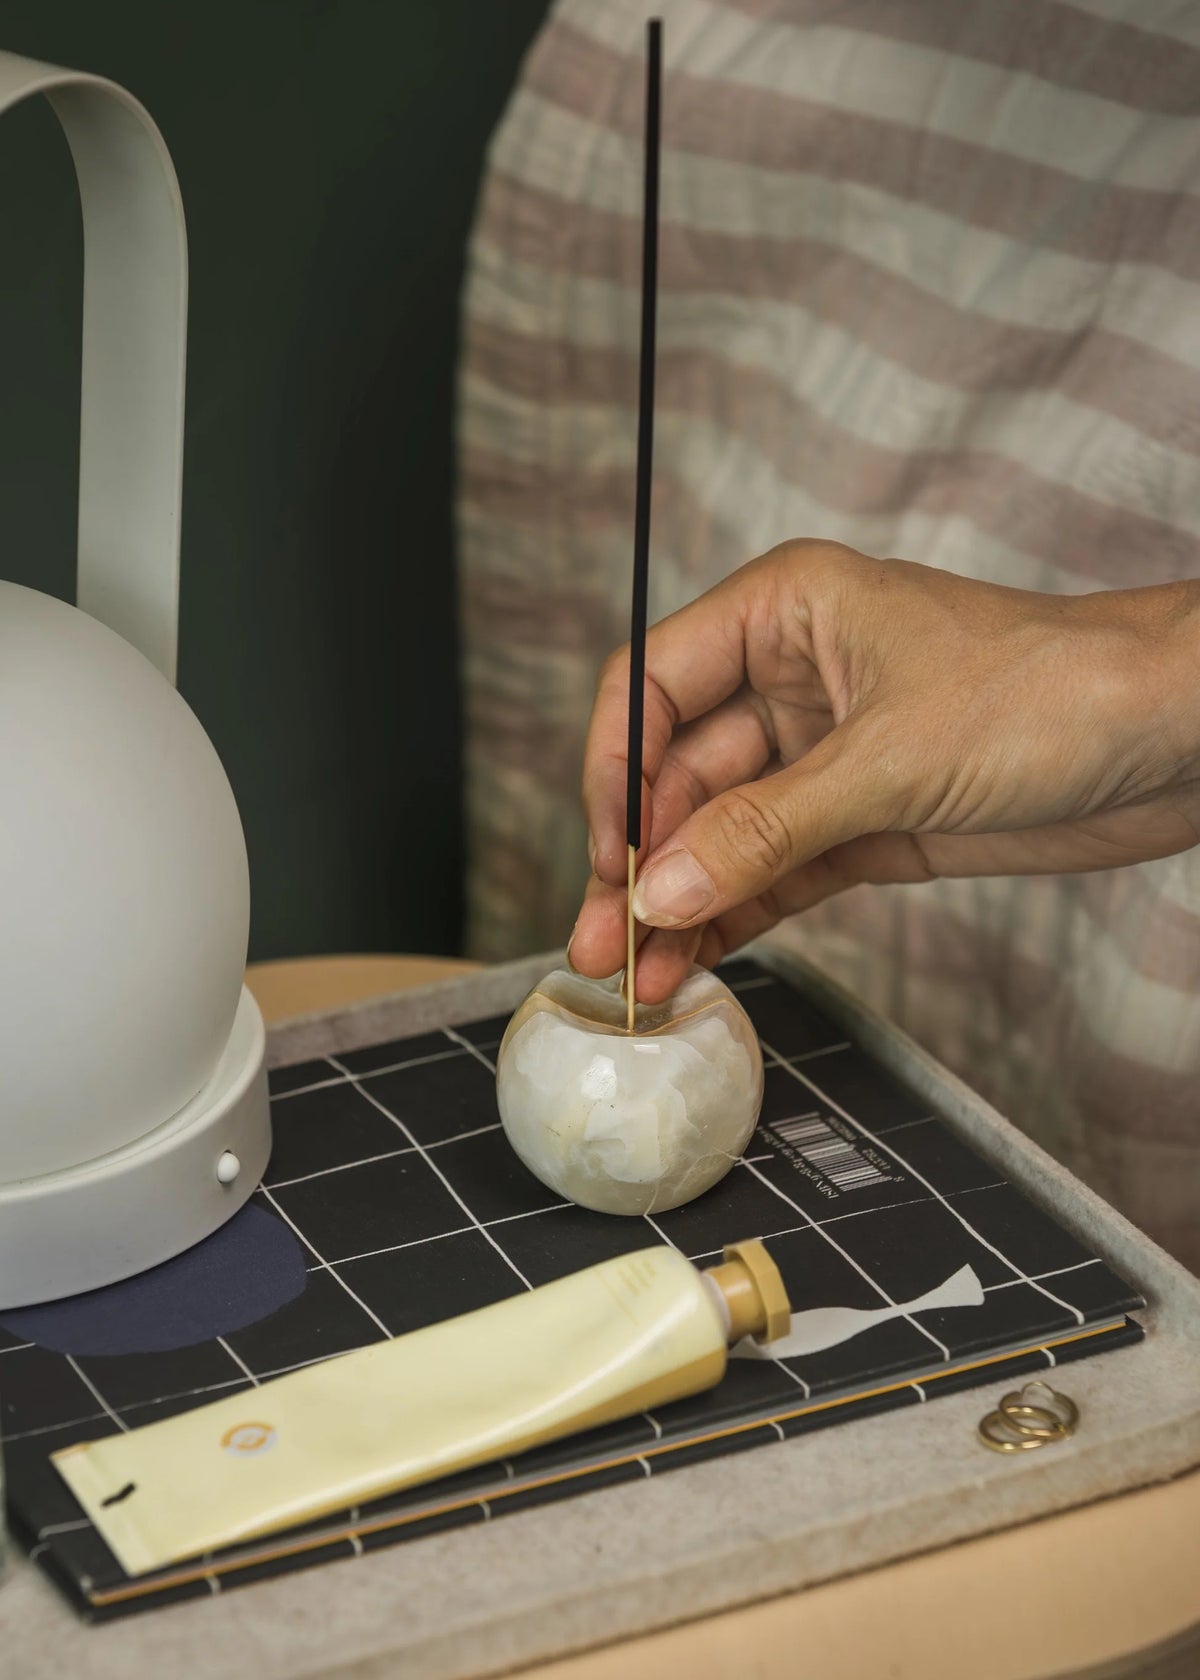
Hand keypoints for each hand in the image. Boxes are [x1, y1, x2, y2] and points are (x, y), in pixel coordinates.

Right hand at [570, 541, 1199, 1003]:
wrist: (1178, 740)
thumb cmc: (1053, 691)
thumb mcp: (891, 760)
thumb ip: (767, 829)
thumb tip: (664, 889)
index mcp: (784, 614)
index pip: (651, 685)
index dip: (614, 773)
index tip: (608, 856)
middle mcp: (792, 679)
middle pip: (678, 773)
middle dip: (642, 862)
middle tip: (605, 943)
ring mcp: (827, 756)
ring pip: (723, 833)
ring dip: (682, 903)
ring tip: (641, 978)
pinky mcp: (865, 820)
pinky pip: (776, 870)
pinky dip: (738, 916)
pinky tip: (698, 960)